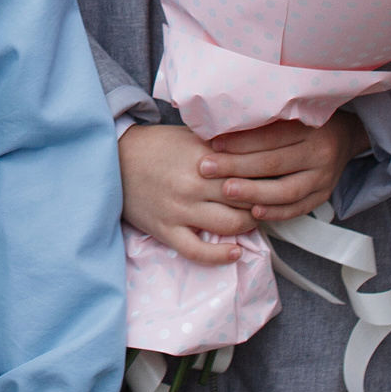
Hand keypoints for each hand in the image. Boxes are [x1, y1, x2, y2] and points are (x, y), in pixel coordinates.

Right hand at [118, 122, 257, 264]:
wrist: (114, 159)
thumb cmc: (156, 146)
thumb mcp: (191, 135)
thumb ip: (223, 144)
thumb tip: (259, 150)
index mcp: (202, 156)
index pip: (248, 170)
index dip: (266, 177)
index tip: (276, 179)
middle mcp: (193, 183)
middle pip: (244, 198)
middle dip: (262, 201)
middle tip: (270, 202)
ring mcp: (179, 209)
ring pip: (229, 225)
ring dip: (248, 225)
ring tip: (253, 220)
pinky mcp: (166, 229)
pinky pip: (198, 251)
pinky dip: (220, 255)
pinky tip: (235, 252)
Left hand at [204, 111, 368, 222]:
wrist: (344, 136)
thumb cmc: (306, 122)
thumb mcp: (290, 113)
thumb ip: (262, 121)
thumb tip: (219, 125)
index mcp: (309, 127)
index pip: (270, 136)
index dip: (240, 141)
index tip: (213, 144)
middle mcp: (319, 153)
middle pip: (274, 163)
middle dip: (237, 167)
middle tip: (207, 169)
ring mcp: (323, 177)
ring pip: (286, 190)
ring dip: (253, 193)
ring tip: (226, 191)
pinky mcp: (323, 196)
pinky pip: (298, 209)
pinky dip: (276, 212)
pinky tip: (254, 212)